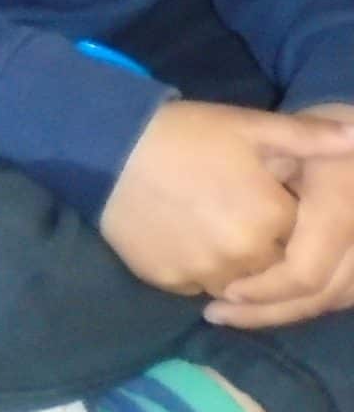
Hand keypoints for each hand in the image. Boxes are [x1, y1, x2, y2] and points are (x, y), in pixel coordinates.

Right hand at [100, 100, 353, 295]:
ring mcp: (203, 273)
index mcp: (271, 220)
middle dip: (261, 242)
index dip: (283, 213)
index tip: (260, 191)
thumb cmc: (184, 134)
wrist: (104, 148)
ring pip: (236, 282)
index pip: (302, 235)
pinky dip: (197, 268)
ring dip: (233, 263)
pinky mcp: (167, 281)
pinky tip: (181, 235)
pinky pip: (196, 285)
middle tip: (230, 207)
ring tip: (207, 223)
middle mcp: (244, 257)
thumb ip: (309, 137)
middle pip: (271, 265)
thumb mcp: (248, 126)